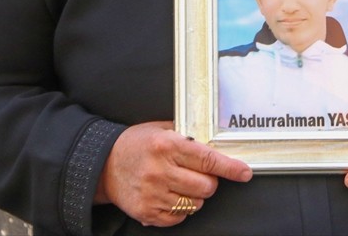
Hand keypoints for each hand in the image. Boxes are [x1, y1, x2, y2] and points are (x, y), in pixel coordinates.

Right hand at [95, 121, 251, 226]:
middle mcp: (160, 171)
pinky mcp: (146, 212)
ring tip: (181, 184)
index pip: (208, 160)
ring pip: (195, 204)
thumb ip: (188, 135)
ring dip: (195, 196)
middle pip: (206, 186)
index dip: (231, 168)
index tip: (244, 173)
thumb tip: (218, 142)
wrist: (102, 165)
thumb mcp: (161, 129)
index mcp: (167, 146)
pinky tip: (170, 196)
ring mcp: (152, 194)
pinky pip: (179, 217)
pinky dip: (181, 209)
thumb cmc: (136, 144)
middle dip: (209, 181)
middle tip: (198, 174)